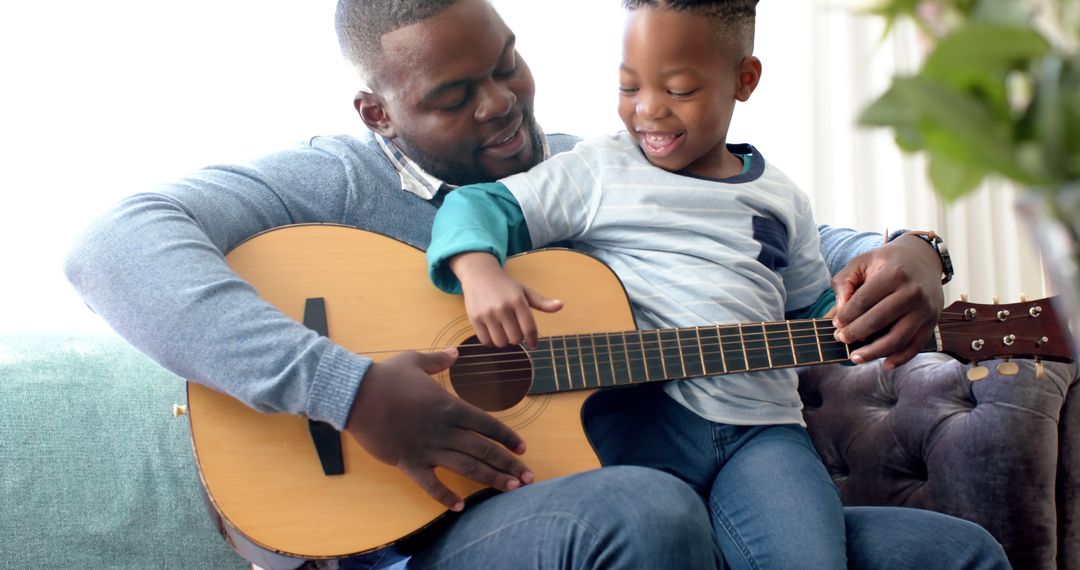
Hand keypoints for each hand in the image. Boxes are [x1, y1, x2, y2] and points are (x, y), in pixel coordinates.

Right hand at [344, 348, 533, 511]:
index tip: (522, 448)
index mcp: (450, 406)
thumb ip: (439, 360)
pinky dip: (445, 497)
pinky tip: (460, 507)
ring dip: (491, 479)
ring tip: (511, 489)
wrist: (355, 395)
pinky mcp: (408, 462)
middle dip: (509, 464)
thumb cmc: (385, 377)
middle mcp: (444, 430)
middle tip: (528, 477)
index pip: (487, 424)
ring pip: (466, 468)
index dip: (507, 437)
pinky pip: (430, 484)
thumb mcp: (414, 360)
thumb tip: (456, 353)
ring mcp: (427, 448)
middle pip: (484, 450)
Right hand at [451, 252, 562, 347]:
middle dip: (518, 339)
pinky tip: (493, 334)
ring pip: (501, 342)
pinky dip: (491, 342)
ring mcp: (487, 314)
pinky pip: (485, 341)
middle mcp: (503, 308)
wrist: (479, 275)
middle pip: (515, 338)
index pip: (529, 328)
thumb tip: (560, 305)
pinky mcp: (474, 319)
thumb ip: (542, 302)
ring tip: (504, 333)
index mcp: (518, 301)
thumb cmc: (505, 286)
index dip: (533, 340)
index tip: (533, 344)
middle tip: (515, 332)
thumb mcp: (524, 291)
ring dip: (504, 341)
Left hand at [830, 234, 943, 368]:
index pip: (864, 300)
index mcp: (894, 274)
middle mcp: (913, 292)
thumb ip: (845, 281)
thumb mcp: (862, 262)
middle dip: (855, 333)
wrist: (923, 260)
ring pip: (898, 338)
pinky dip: (901, 358)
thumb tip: (839, 309)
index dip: (846, 315)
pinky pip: (916, 346)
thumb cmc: (887, 262)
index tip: (835, 324)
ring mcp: (925, 309)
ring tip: (855, 358)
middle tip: (840, 339)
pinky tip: (885, 364)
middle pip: (879, 320)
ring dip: (874, 352)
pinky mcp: (932, 322)